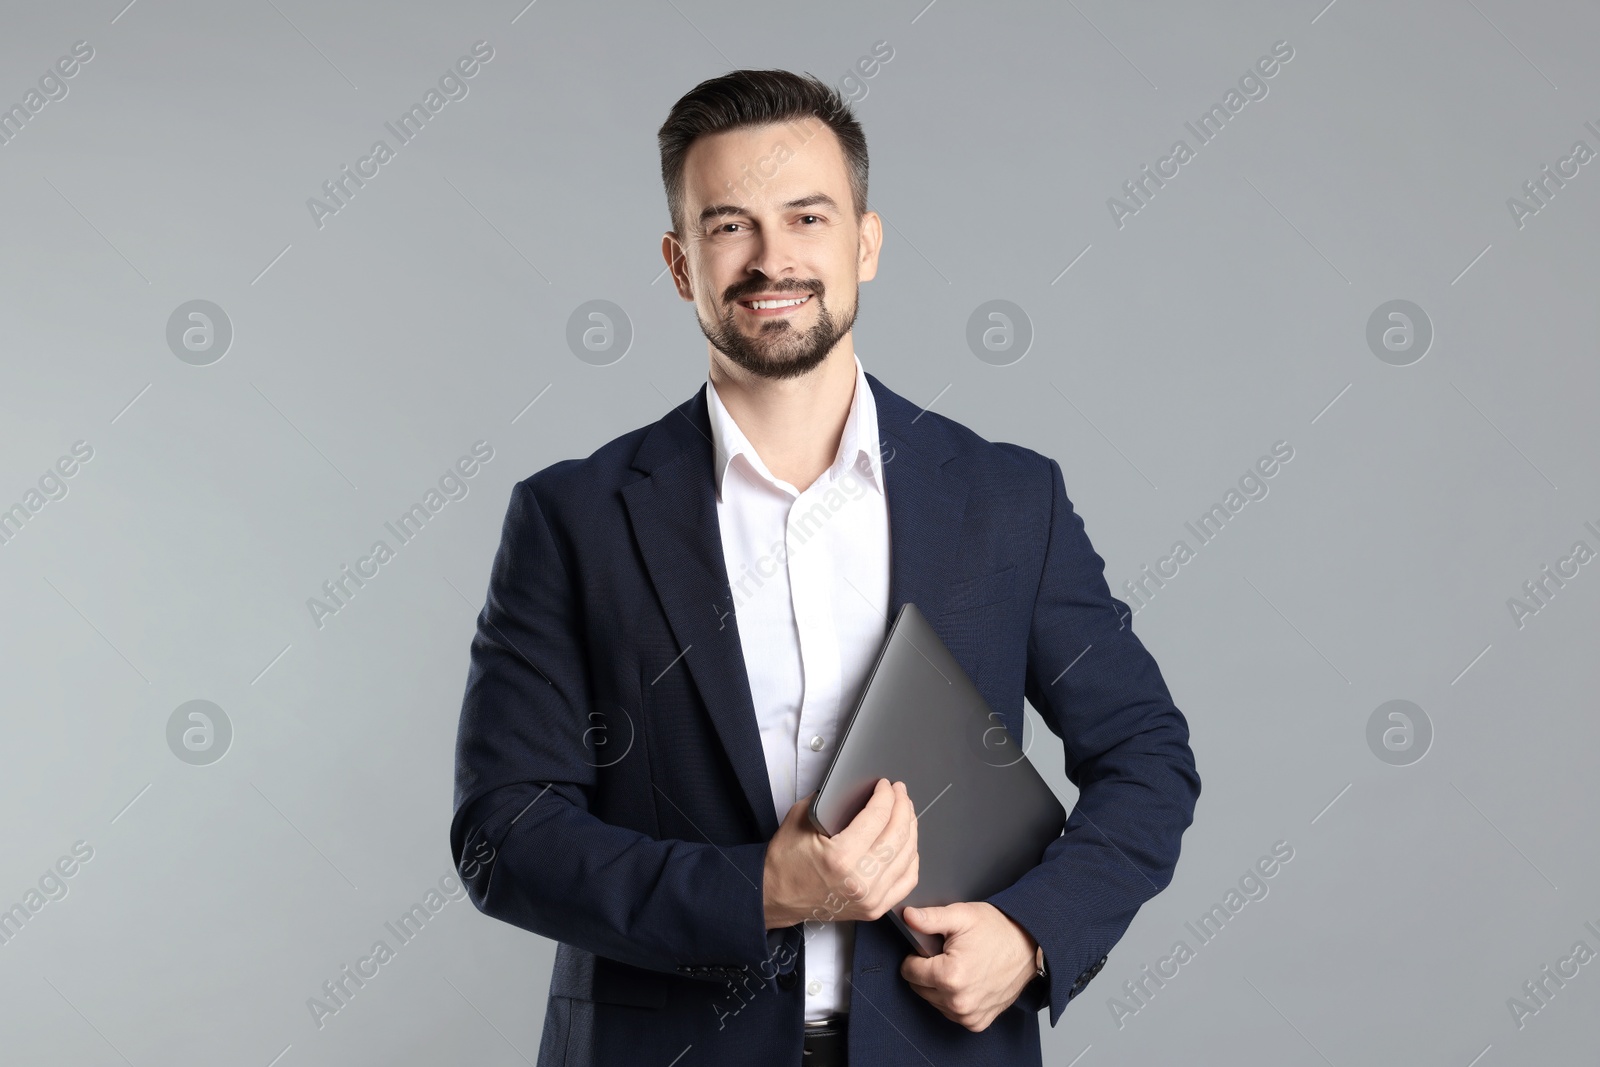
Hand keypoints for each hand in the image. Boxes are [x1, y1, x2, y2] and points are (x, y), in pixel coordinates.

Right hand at [762, 778, 918, 928]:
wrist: (777, 898)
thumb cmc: (786, 862)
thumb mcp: (801, 819)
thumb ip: (830, 801)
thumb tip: (859, 787)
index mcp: (841, 858)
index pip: (878, 817)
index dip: (886, 795)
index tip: (886, 785)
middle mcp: (860, 881)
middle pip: (898, 834)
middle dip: (903, 806)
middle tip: (899, 792)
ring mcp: (871, 898)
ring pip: (908, 855)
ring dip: (910, 828)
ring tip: (905, 812)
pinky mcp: (874, 908)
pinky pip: (907, 879)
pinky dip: (911, 857)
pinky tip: (907, 843)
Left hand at [899, 902, 1038, 1031]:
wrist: (1029, 946)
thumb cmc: (998, 931)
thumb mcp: (962, 915)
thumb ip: (930, 918)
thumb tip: (907, 916)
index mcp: (950, 976)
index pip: (909, 971)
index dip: (917, 955)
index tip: (932, 948)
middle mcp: (958, 1002)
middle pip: (919, 987)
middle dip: (929, 970)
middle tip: (949, 955)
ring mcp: (968, 1015)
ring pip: (933, 1000)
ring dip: (940, 986)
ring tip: (960, 966)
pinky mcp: (977, 1022)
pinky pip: (950, 1012)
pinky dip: (953, 998)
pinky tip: (967, 981)